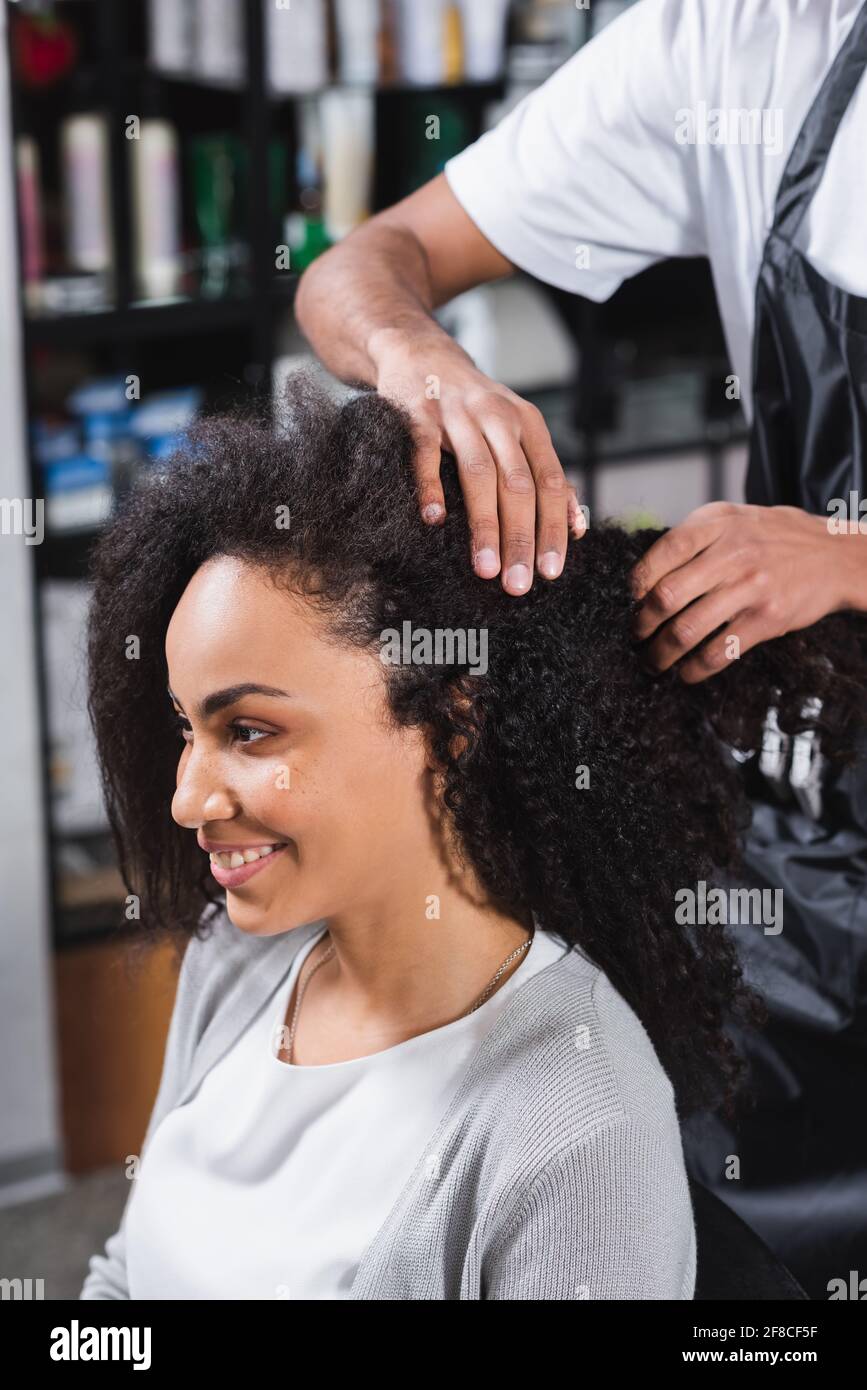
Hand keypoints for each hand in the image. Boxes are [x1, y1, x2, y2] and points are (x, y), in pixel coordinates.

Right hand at [372, 329, 585, 594]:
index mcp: (528, 425)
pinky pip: (425, 451)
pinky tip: (433, 519)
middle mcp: (498, 417)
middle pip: (518, 484)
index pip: (550, 483)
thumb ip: (546, 476)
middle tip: (519, 584)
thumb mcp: (517, 432)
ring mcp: (457, 414)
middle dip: (521, 538)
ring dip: (484, 525)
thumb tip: (578, 526)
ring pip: (478, 473)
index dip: (553, 528)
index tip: (552, 572)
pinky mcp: (417, 413)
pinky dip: (430, 484)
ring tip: (485, 569)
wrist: (420, 354)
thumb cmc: (474, 407)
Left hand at [630, 502, 863, 683]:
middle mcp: (732, 554)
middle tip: (635, 635)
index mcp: (717, 523)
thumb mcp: (734, 518)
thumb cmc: (774, 537)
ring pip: (686, 630)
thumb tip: (646, 575)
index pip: (662, 553)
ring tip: (652, 661)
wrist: (835, 554)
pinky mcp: (766, 620)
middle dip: (641, 624)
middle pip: (666, 596)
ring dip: (660, 654)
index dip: (637, 583)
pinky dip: (693, 670)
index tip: (631, 600)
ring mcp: (750, 588)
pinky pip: (719, 653)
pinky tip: (685, 673)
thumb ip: (694, 536)